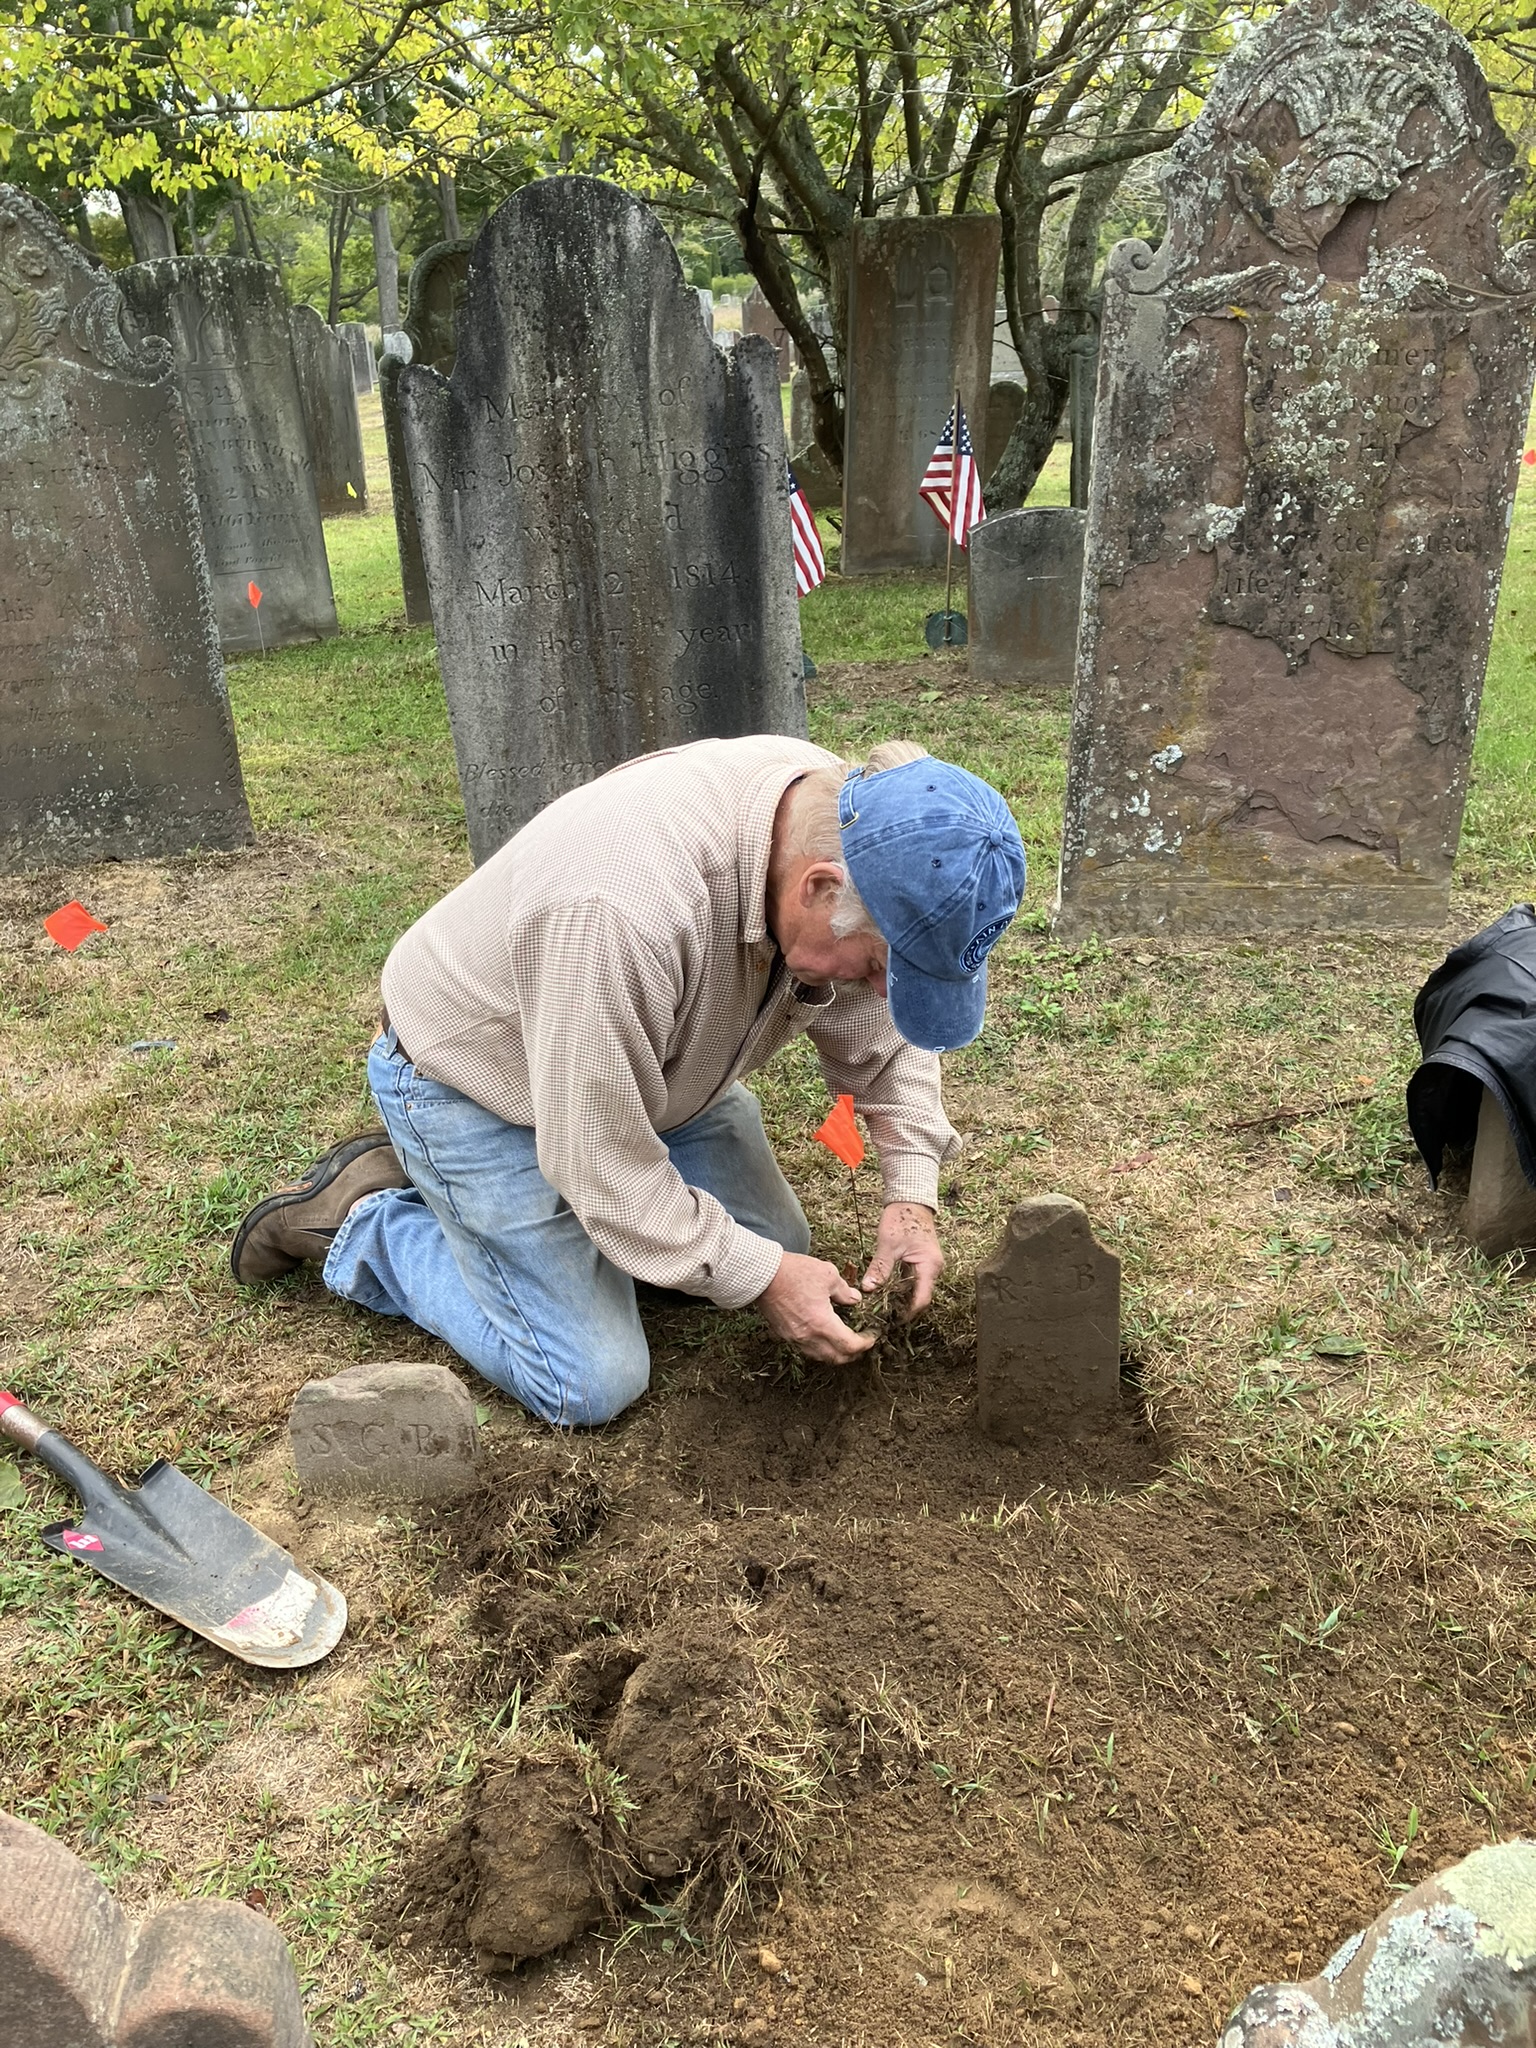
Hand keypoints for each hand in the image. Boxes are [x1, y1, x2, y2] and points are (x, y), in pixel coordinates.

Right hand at [758, 1251, 876, 1363]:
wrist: (762, 1275)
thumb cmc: (794, 1272)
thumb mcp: (828, 1275)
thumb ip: (845, 1292)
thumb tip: (855, 1299)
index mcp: (822, 1324)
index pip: (850, 1346)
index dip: (865, 1343)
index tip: (872, 1336)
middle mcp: (808, 1337)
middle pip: (836, 1358)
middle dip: (853, 1354)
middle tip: (862, 1342)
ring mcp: (794, 1338)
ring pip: (820, 1356)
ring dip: (835, 1353)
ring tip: (844, 1341)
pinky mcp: (783, 1334)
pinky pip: (806, 1349)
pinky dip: (819, 1347)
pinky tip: (823, 1335)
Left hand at [861, 1202, 942, 1316]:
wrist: (910, 1199)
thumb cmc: (902, 1218)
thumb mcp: (888, 1244)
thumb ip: (880, 1268)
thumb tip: (868, 1289)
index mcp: (929, 1266)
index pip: (922, 1299)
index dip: (908, 1313)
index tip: (892, 1321)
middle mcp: (933, 1269)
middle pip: (920, 1297)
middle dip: (904, 1309)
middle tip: (884, 1318)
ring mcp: (928, 1266)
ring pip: (916, 1289)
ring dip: (902, 1299)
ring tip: (883, 1309)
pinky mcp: (922, 1262)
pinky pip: (913, 1281)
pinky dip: (902, 1288)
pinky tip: (887, 1293)